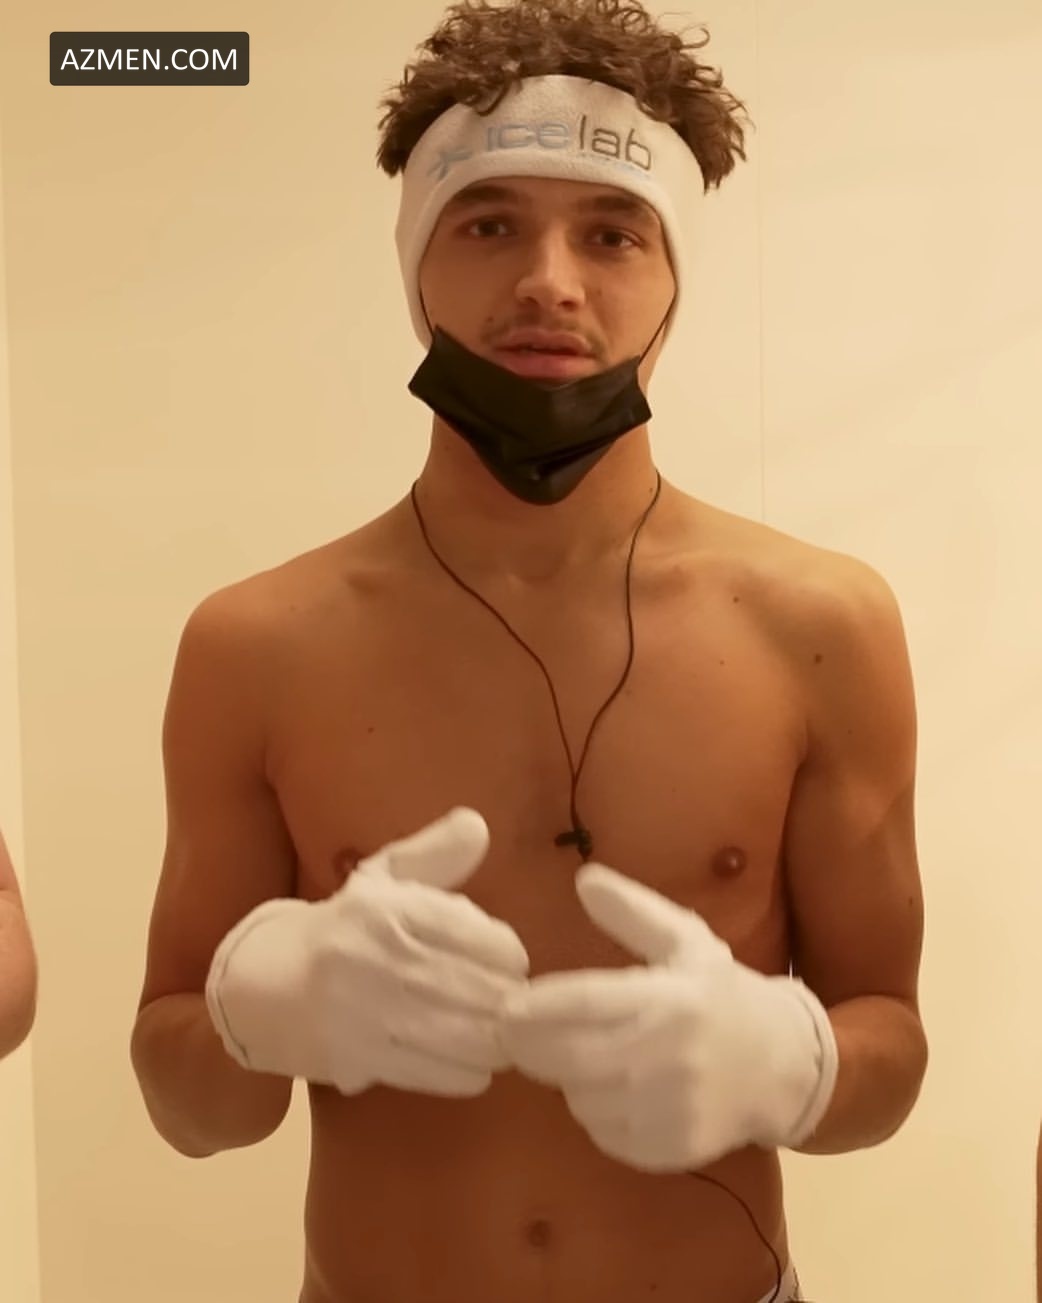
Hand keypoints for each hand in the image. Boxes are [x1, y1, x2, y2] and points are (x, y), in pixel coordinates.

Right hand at [206, 807, 528, 1096]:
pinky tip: (471, 1062)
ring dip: (495, 1041)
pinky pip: (440, 1073)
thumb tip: (478, 824)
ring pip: (467, 1038)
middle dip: (508, 1001)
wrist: (259, 987)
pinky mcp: (359, 1059)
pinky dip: (468, 1072)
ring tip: (498, 1035)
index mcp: (387, 907)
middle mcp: (377, 957)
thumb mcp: (380, 879)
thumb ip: (434, 853)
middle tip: (513, 1005)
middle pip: (481, 991)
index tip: (510, 962)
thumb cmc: (340, 929)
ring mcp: (367, 1012)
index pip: (481, 935)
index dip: (509, 954)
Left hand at [499, 864, 836, 1170]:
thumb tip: (583, 879)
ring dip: (564, 1077)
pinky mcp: (670, 1150)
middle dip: (529, 1045)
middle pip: (570, 1058)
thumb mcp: (685, 940)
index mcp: (671, 999)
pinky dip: (593, 1112)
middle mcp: (670, 1058)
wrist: (783, 1065)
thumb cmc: (722, 994)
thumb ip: (632, 910)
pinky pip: (603, 1134)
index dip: (537, 1006)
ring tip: (572, 1052)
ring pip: (581, 1098)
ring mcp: (671, 1110)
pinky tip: (605, 1087)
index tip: (505, 1004)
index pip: (585, 1002)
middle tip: (510, 1031)